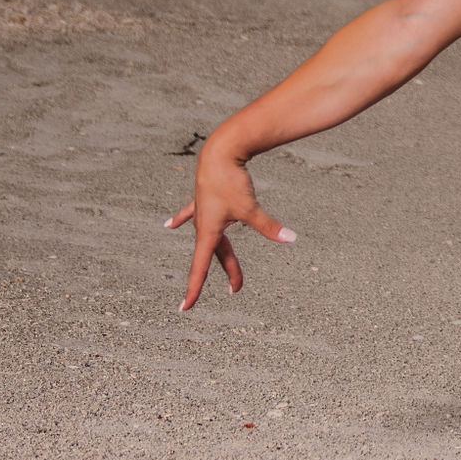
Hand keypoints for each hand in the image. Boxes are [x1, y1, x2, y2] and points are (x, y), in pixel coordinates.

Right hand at [169, 133, 297, 310]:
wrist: (220, 151)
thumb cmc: (231, 180)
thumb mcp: (251, 207)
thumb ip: (269, 226)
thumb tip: (291, 239)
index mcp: (208, 232)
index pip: (200, 268)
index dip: (193, 290)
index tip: (186, 308)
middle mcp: (202, 224)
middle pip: (217, 254)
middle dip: (229, 271)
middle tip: (237, 290)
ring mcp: (201, 211)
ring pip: (212, 238)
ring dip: (218, 252)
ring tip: (218, 267)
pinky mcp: (203, 198)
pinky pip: (191, 213)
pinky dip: (182, 219)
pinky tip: (170, 225)